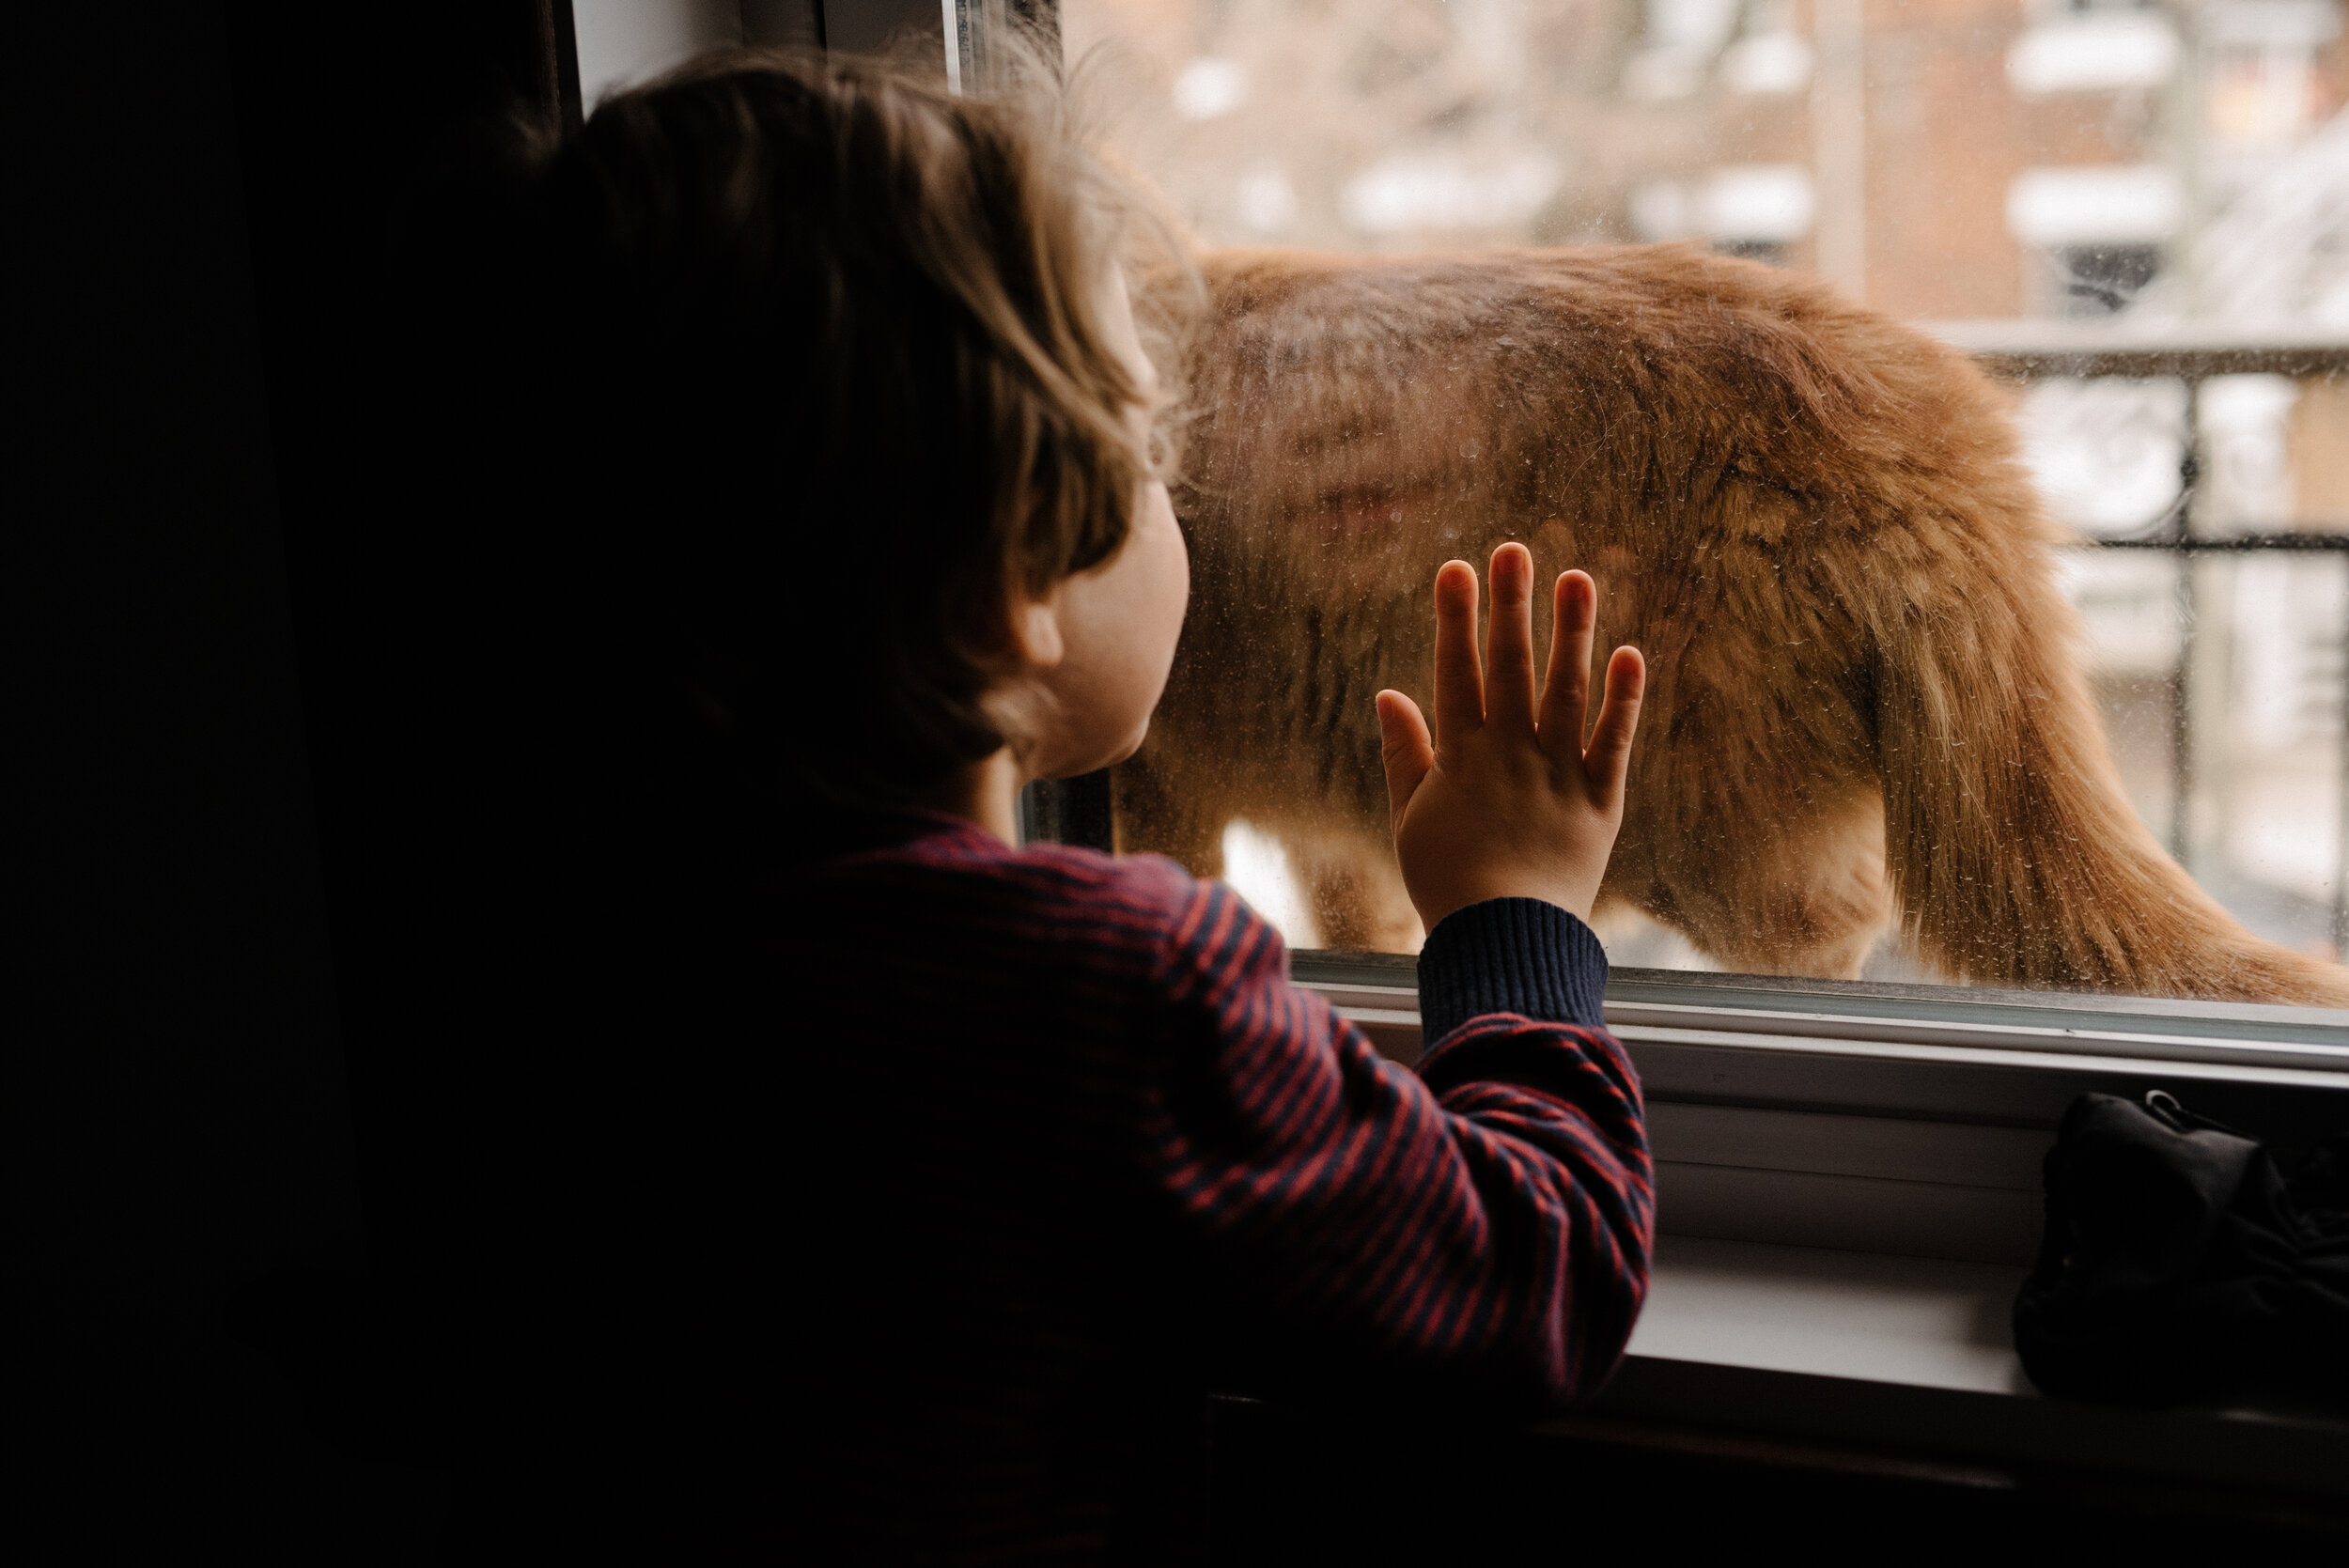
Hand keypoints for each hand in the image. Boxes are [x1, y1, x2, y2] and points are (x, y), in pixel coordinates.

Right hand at [1374, 544, 1645, 929]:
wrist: (1504, 942)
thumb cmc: (1448, 885)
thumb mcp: (1409, 818)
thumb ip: (1402, 753)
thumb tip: (1389, 692)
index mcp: (1461, 757)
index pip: (1456, 672)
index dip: (1456, 617)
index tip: (1456, 567)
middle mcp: (1511, 753)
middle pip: (1510, 667)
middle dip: (1510, 605)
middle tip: (1514, 549)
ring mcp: (1559, 773)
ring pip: (1567, 689)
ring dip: (1572, 631)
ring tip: (1577, 577)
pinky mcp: (1602, 801)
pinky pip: (1615, 741)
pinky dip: (1624, 698)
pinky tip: (1630, 651)